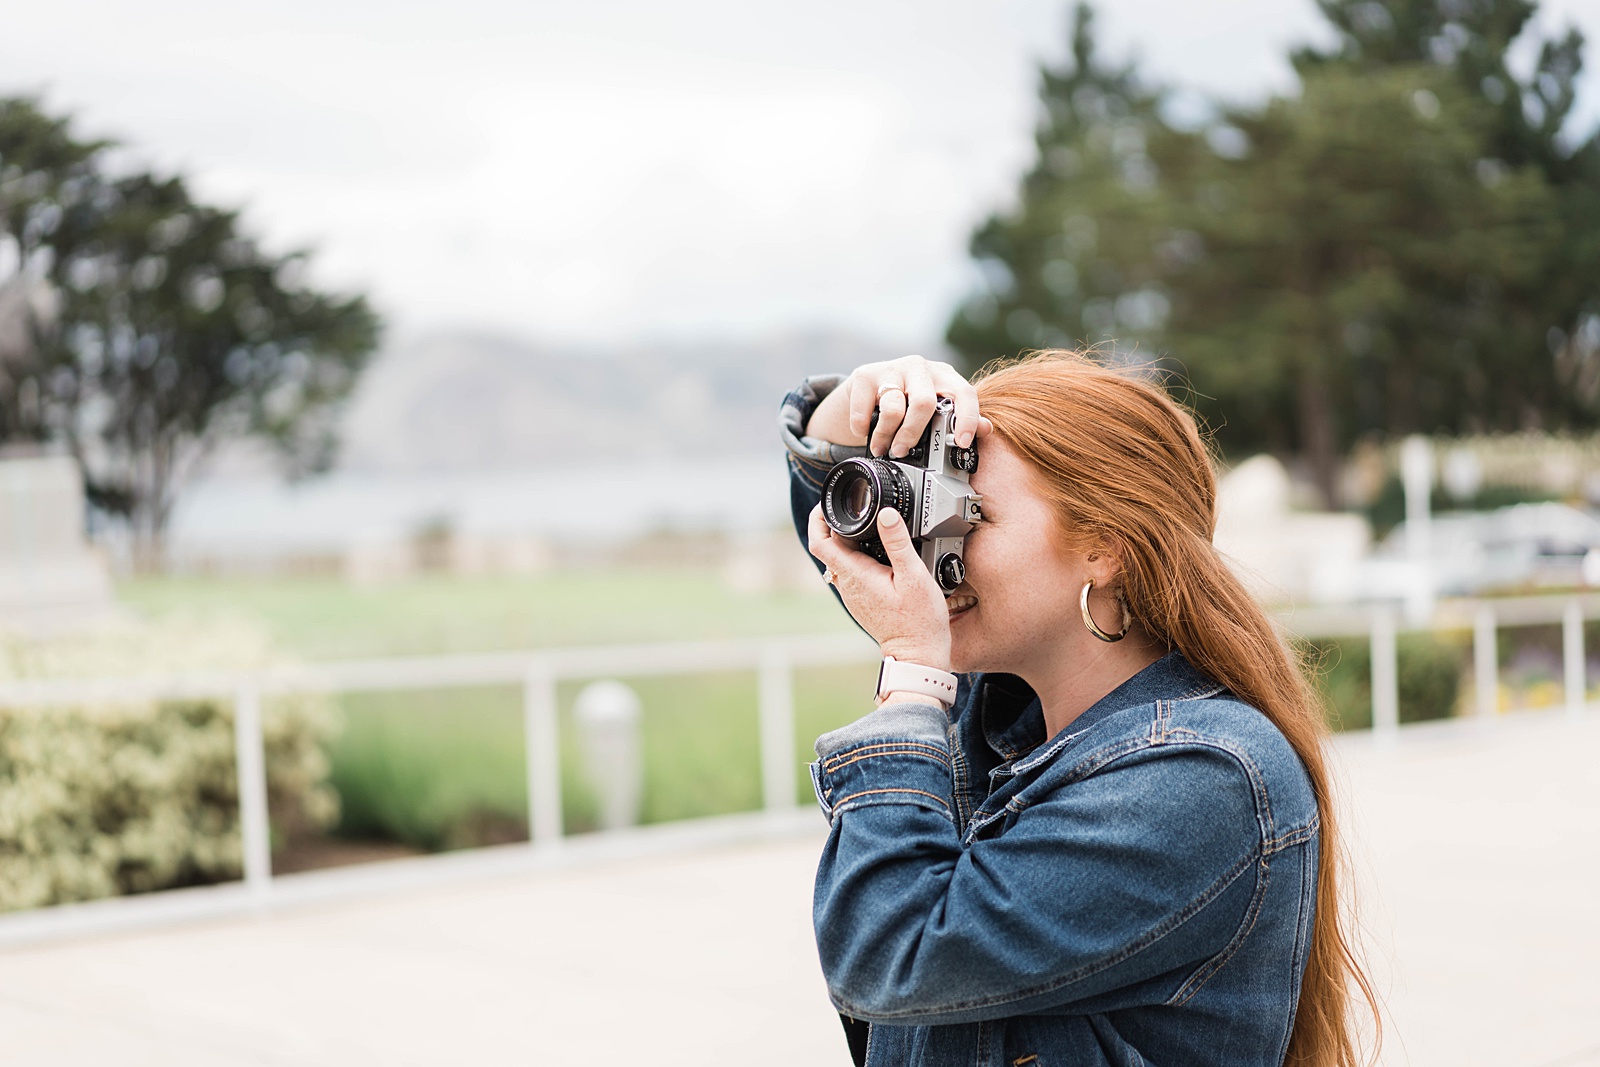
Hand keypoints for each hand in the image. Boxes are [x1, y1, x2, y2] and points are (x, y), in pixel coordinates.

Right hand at [806, 355, 991, 456]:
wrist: (866, 388)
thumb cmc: (907, 401)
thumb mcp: (934, 408)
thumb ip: (959, 418)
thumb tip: (986, 429)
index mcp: (944, 376)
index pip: (964, 392)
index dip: (967, 418)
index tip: (962, 443)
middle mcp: (920, 368)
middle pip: (924, 403)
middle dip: (912, 434)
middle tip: (902, 452)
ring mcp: (892, 368)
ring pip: (893, 407)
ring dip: (885, 435)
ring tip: (881, 448)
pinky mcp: (865, 374)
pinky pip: (865, 408)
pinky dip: (862, 427)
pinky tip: (863, 432)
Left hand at [809, 503, 951, 670]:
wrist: (918, 655)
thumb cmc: (918, 621)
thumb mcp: (914, 576)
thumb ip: (898, 543)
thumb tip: (885, 513)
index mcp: (855, 574)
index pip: (819, 542)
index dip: (818, 518)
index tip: (828, 503)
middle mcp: (847, 584)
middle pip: (829, 547)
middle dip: (837, 524)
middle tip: (856, 507)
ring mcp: (852, 593)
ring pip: (840, 558)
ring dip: (848, 539)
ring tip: (870, 524)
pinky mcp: (861, 599)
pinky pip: (852, 570)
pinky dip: (858, 554)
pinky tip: (877, 550)